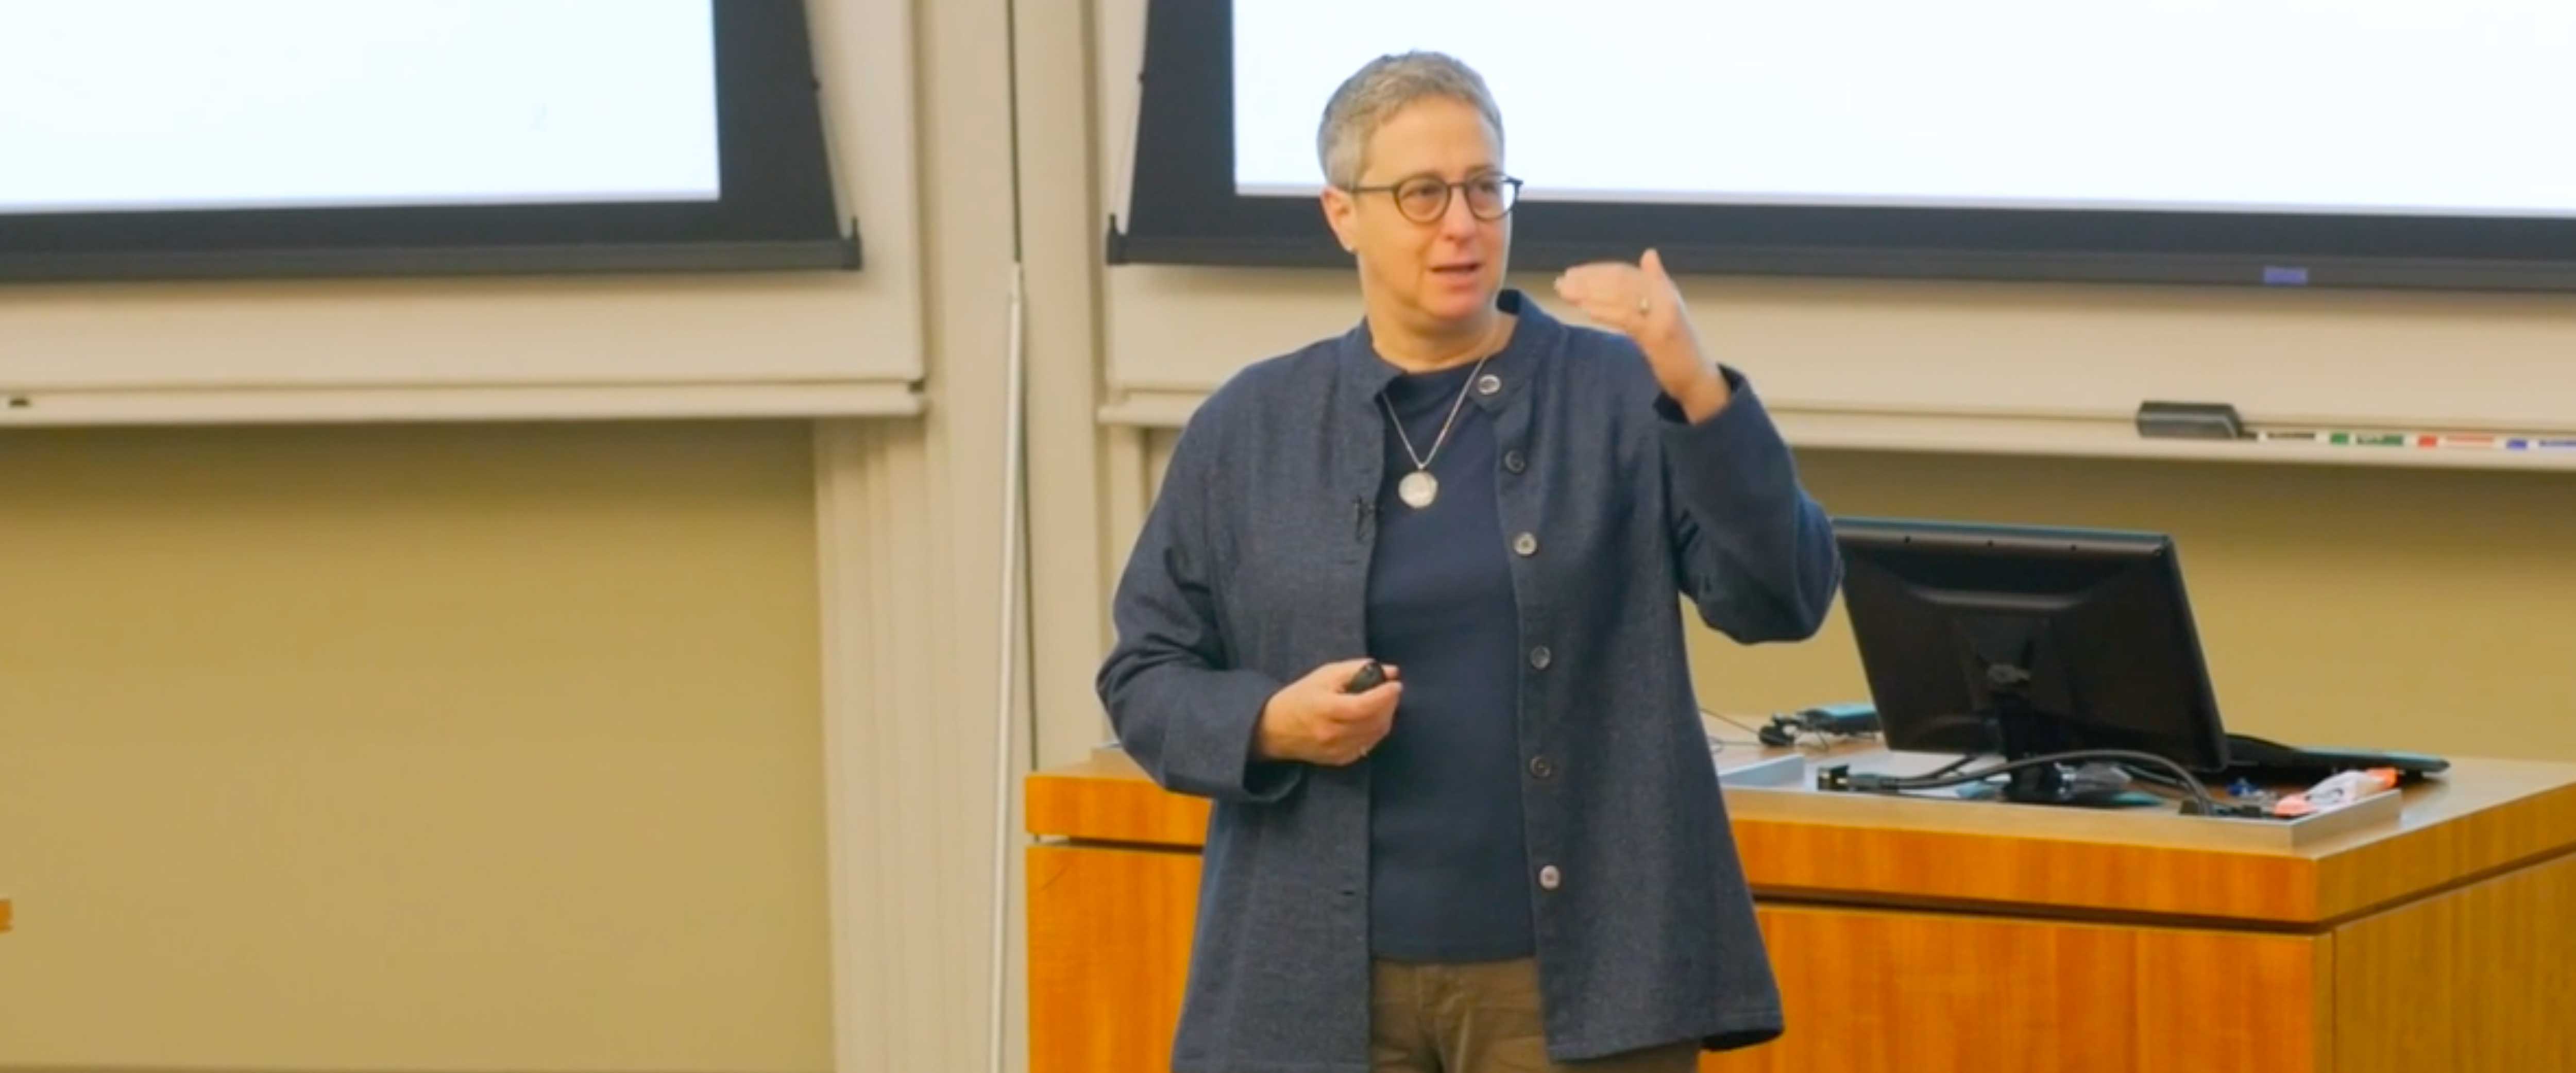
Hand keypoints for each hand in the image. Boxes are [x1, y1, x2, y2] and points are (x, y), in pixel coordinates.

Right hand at [1255, 658, 1400, 765]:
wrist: (1274, 729)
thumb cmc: (1300, 696)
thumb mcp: (1325, 675)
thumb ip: (1357, 670)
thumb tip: (1391, 672)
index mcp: (1326, 709)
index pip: (1364, 706)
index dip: (1384, 695)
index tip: (1396, 684)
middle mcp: (1333, 734)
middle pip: (1374, 721)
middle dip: (1389, 704)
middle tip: (1390, 691)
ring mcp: (1337, 751)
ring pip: (1375, 734)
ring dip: (1386, 717)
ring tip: (1383, 703)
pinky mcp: (1340, 760)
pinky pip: (1368, 745)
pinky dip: (1376, 731)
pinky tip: (1372, 719)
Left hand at [1554, 248, 1731, 421]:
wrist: (1698, 376)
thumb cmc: (1678, 347)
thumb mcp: (1662, 314)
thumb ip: (1652, 286)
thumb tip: (1649, 253)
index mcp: (1663, 290)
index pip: (1624, 273)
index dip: (1596, 271)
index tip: (1572, 273)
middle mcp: (1664, 296)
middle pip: (1619, 281)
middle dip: (1587, 280)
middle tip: (1560, 282)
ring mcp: (1663, 314)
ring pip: (1621, 296)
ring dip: (1590, 293)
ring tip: (1566, 293)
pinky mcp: (1659, 335)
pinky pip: (1628, 319)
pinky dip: (1607, 312)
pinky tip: (1588, 310)